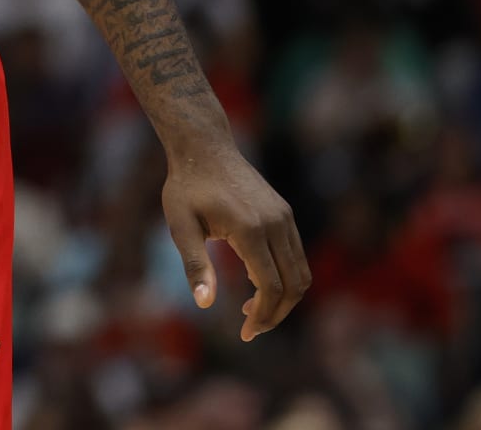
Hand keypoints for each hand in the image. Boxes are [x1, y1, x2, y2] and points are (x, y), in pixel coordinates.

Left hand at [162, 142, 310, 341]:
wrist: (204, 147)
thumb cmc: (186, 187)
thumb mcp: (180, 225)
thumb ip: (195, 265)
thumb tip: (205, 305)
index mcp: (250, 229)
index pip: (271, 287)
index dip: (262, 316)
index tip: (245, 333)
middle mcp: (276, 224)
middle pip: (294, 285)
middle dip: (276, 314)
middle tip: (251, 328)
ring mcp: (285, 217)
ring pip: (300, 272)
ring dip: (283, 298)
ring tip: (251, 309)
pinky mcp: (285, 214)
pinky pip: (295, 255)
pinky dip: (284, 277)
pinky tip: (256, 282)